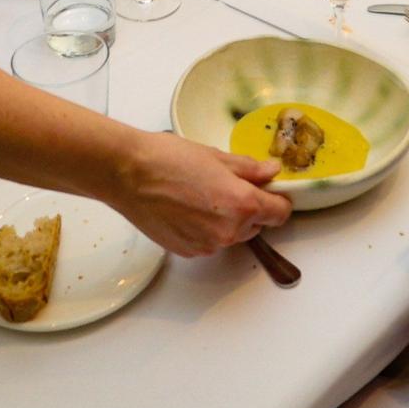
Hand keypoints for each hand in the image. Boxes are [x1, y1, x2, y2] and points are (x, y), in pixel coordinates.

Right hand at [112, 131, 291, 255]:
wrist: (128, 174)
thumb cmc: (168, 160)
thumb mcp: (216, 157)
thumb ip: (250, 170)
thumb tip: (271, 172)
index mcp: (242, 204)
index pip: (280, 213)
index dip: (278, 199)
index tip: (271, 191)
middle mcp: (229, 231)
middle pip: (256, 225)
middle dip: (248, 208)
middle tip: (226, 185)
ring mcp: (208, 245)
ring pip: (232, 235)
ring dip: (226, 220)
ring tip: (200, 195)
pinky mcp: (189, 251)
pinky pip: (209, 242)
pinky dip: (205, 229)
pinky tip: (186, 208)